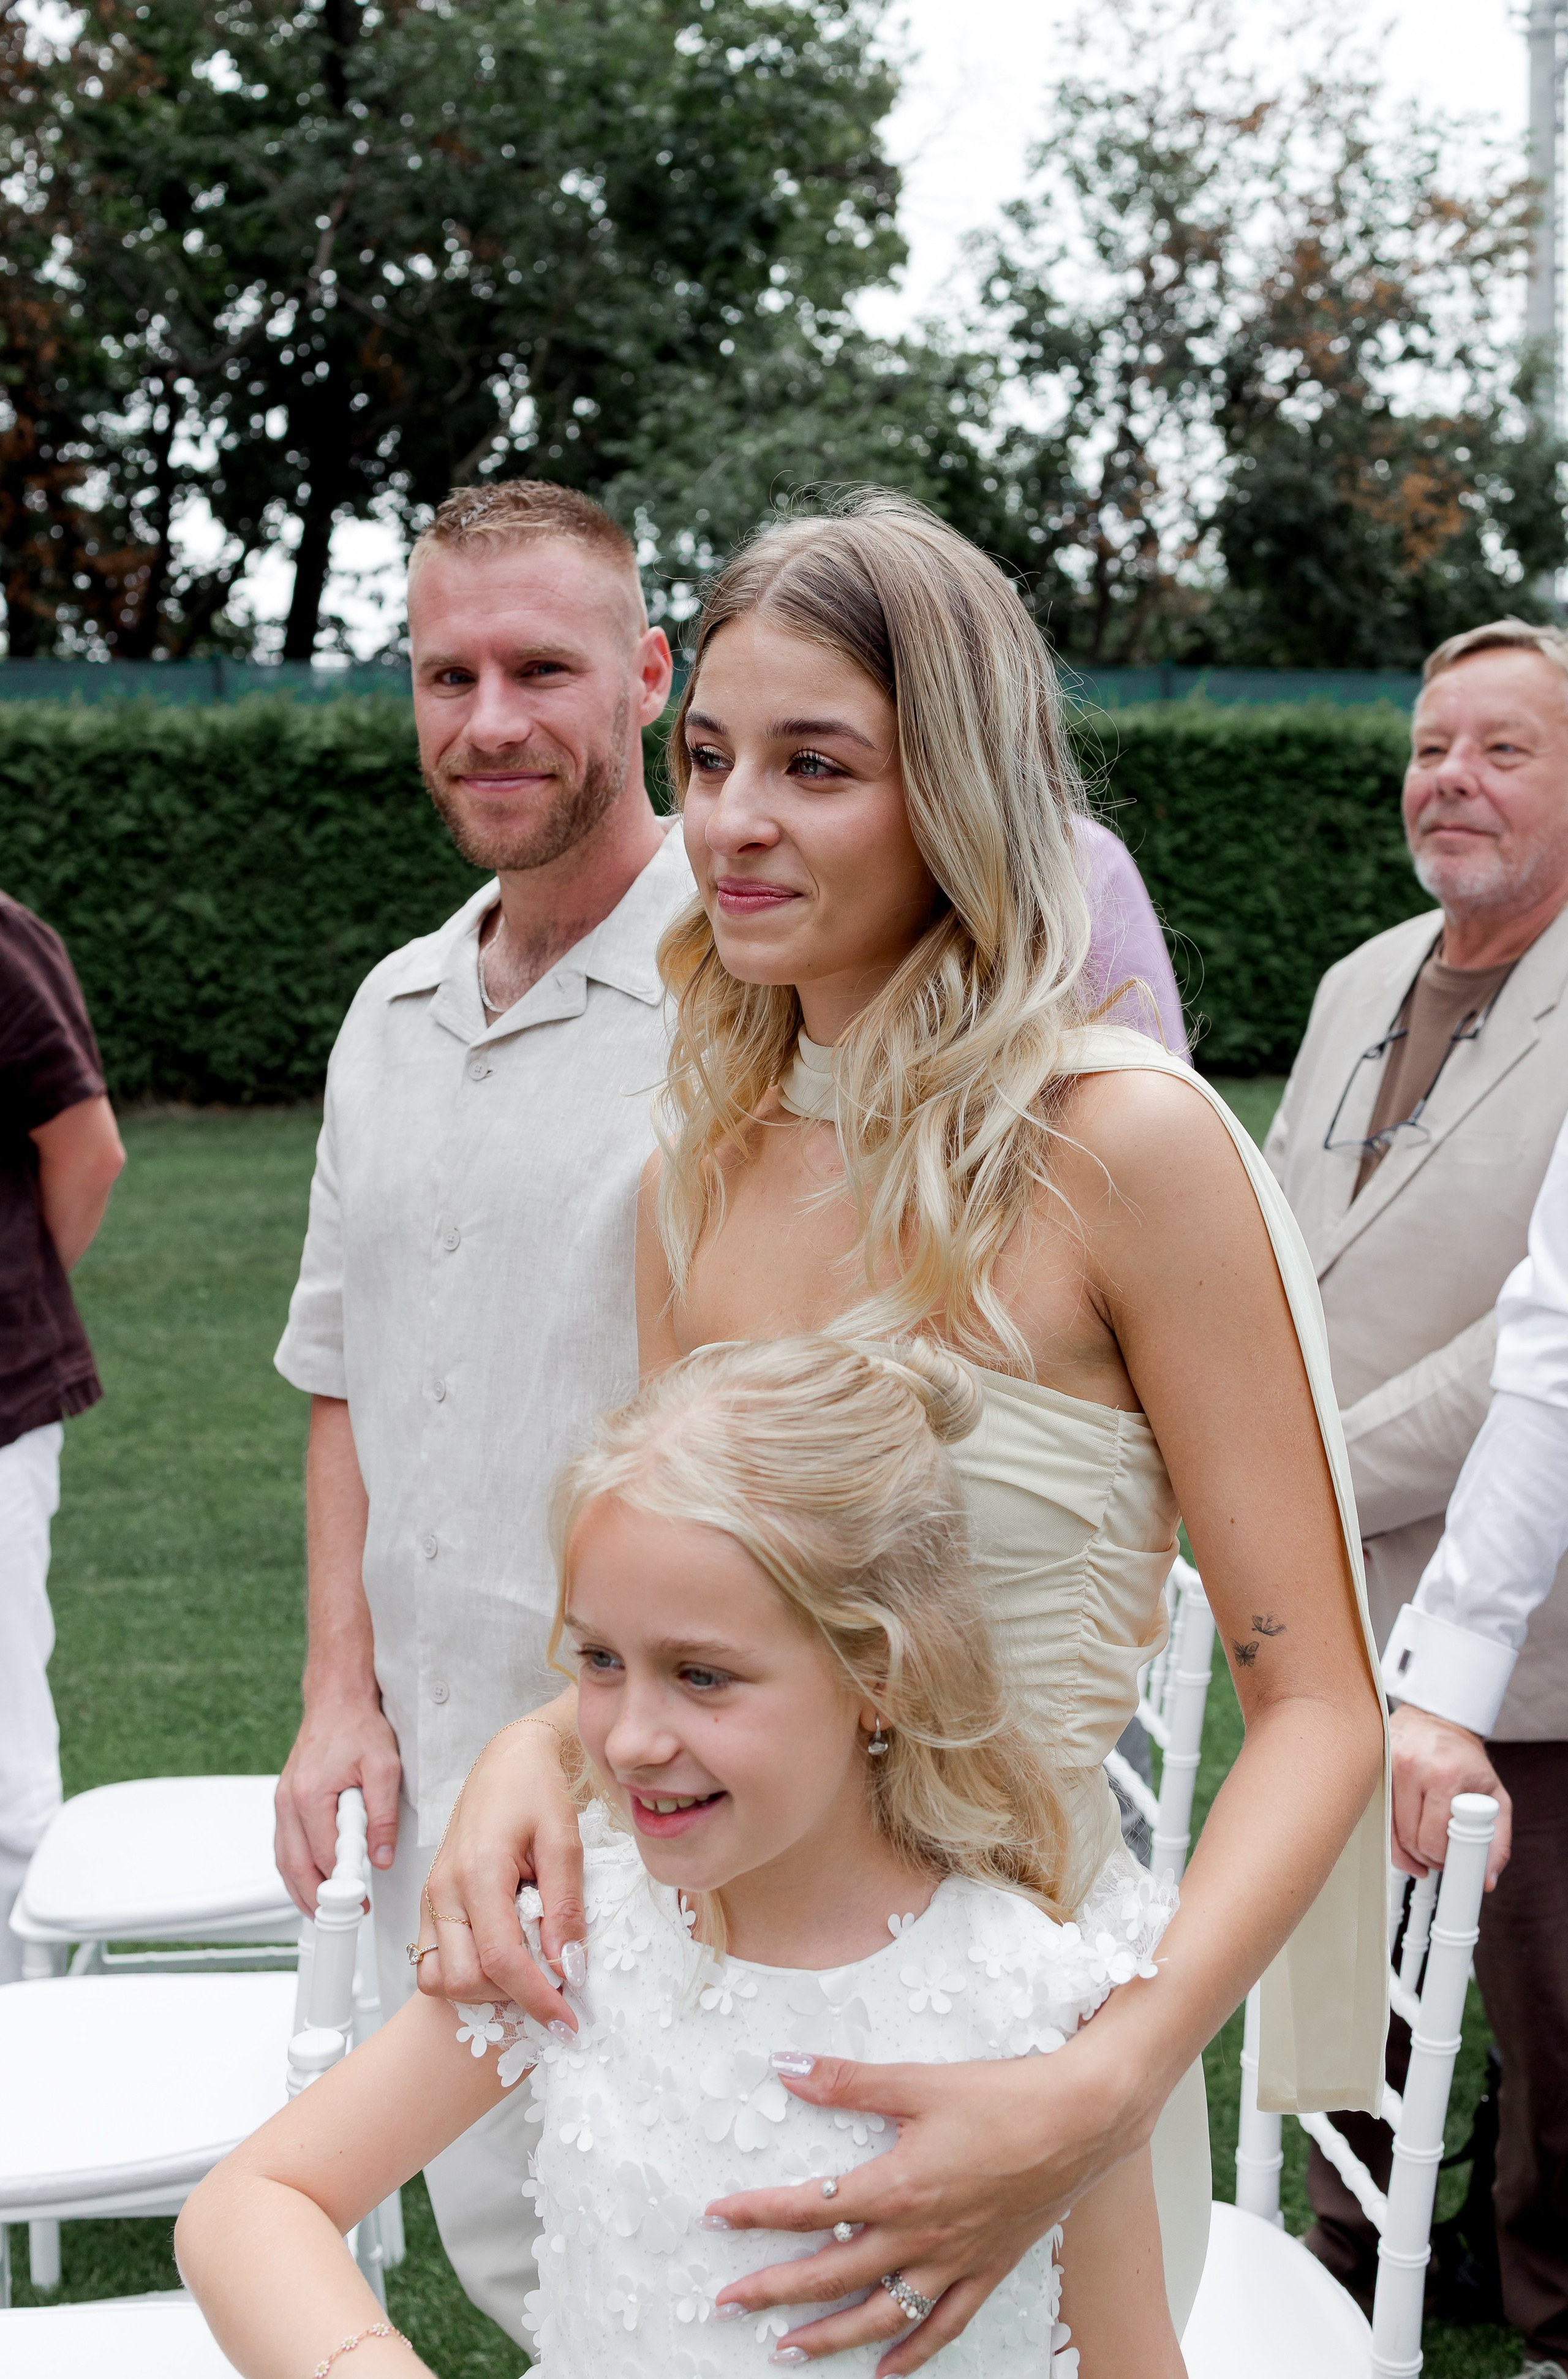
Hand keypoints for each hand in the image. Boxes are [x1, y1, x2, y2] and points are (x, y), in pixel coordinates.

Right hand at [274, 1695, 401, 1916]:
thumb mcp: (385, 1767)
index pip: (324, 1855)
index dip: (342, 1884)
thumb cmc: (359, 1728)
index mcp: (310, 1795)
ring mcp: (282, 1803)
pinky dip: (295, 1869)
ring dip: (302, 1889)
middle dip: (317, 1898)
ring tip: (327, 1911)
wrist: (337, 1702)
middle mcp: (288, 1802)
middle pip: (296, 1866)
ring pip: (284, 1860)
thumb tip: (380, 1857)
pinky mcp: (284, 1803)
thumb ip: (383, 1815)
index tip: (357, 1903)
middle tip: (344, 1915)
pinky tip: (311, 1882)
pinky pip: (284, 1846)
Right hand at [414, 1711, 583, 2028]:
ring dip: (483, 1990)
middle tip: (554, 1987)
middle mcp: (444, 1889)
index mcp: (478, 1872)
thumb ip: (565, 1906)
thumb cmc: (536, 1790)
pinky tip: (505, 1957)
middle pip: (464, 1980)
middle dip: (510, 1997)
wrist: (508, 1761)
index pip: (501, 1959)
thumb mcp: (564, 1841)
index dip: (537, 2000)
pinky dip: (466, 1974)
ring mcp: (432, 1898)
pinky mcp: (432, 1902)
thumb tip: (569, 1967)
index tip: (568, 2023)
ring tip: (527, 1970)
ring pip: (440, 1979)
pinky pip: (434, 1961)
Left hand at [706, 2036, 1137, 2374]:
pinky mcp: (987, 2270)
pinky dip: (912, 2354)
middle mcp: (920, 2235)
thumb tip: (786, 2067)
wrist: (1081, 2120)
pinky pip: (944, 2326)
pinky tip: (884, 2373)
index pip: (809, 2208)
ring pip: (880, 2315)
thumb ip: (847, 2080)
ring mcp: (954, 2260)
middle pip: (831, 2275)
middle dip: (774, 2291)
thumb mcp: (918, 2080)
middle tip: (727, 2304)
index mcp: (897, 2186)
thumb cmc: (1003, 2096)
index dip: (757, 2213)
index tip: (716, 2218)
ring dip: (829, 2337)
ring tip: (785, 2351)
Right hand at [1390, 1702, 1511, 1889]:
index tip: (1451, 1862)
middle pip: (1411, 1839)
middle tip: (1440, 1859)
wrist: (1436, 1721)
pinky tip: (1404, 1840)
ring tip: (1424, 1850)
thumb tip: (1486, 1878)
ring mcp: (1388, 1767)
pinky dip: (1391, 1836)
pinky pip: (1378, 1818)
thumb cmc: (1464, 1759)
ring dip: (1408, 1851)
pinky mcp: (1374, 1770)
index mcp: (1445, 1775)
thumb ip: (1497, 1838)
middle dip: (1427, 1859)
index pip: (1435, 1838)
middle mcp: (1412, 1768)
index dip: (1443, 1859)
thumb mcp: (1494, 1795)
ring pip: (1391, 1832)